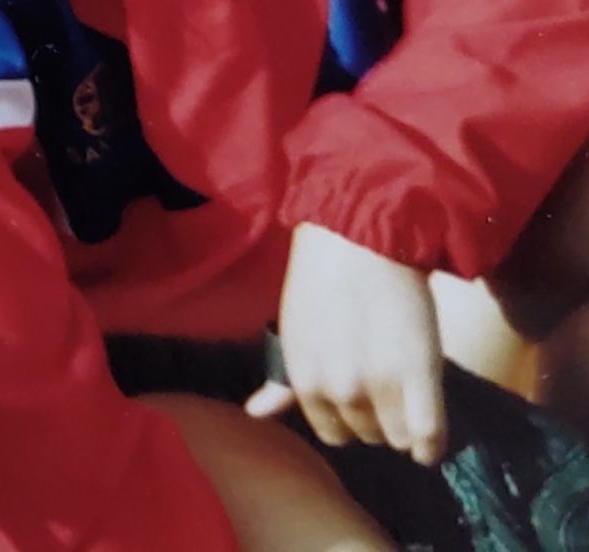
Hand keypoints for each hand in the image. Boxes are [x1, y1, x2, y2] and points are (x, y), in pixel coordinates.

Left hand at [244, 222, 447, 465]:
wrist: (360, 243)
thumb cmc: (322, 284)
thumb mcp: (294, 334)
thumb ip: (280, 382)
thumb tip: (255, 414)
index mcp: (305, 381)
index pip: (333, 434)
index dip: (350, 420)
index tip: (361, 402)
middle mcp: (339, 390)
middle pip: (369, 435)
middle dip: (378, 418)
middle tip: (386, 388)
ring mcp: (380, 385)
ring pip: (398, 437)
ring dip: (405, 425)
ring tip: (408, 398)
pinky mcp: (418, 373)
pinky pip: (428, 432)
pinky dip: (431, 444)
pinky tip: (430, 444)